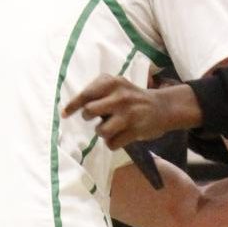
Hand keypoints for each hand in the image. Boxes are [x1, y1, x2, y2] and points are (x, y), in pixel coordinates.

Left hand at [66, 75, 201, 147]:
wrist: (163, 108)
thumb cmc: (132, 97)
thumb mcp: (118, 85)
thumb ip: (98, 90)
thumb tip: (74, 106)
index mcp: (113, 83)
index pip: (86, 94)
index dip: (72, 105)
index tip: (64, 114)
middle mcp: (120, 97)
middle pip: (89, 112)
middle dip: (89, 117)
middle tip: (99, 117)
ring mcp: (128, 114)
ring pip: (100, 130)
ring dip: (103, 132)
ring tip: (112, 128)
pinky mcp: (135, 130)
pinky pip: (112, 143)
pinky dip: (113, 143)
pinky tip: (121, 136)